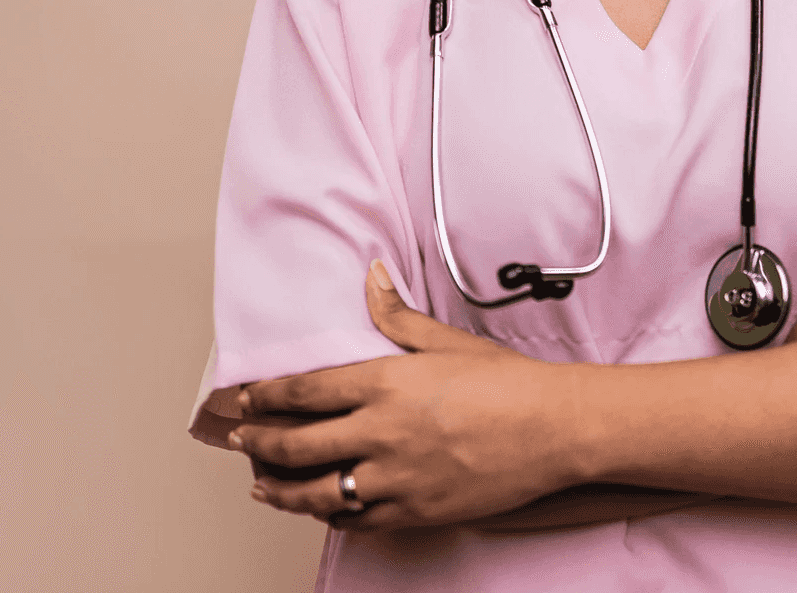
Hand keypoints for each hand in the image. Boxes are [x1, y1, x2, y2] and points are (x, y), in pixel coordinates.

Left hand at [231, 261, 580, 529]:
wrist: (555, 429)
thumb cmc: (509, 383)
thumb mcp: (448, 340)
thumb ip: (398, 315)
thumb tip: (371, 276)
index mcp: (386, 385)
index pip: (304, 392)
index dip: (266, 397)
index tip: (248, 399)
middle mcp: (382, 434)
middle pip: (297, 446)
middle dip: (258, 443)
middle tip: (241, 441)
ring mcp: (396, 479)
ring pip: (317, 494)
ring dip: (280, 489)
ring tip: (263, 485)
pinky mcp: (414, 512)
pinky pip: (356, 521)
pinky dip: (330, 516)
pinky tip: (320, 509)